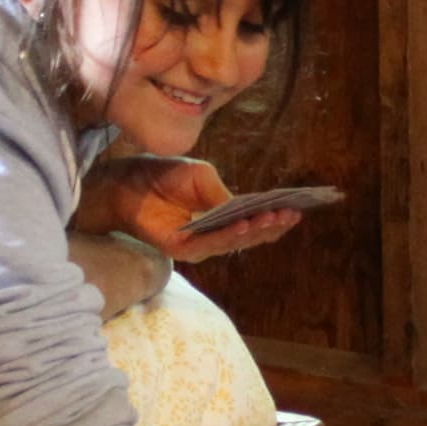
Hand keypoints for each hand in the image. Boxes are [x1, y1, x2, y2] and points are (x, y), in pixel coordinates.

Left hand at [73, 151, 306, 263]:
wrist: (128, 182)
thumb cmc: (164, 176)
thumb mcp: (202, 177)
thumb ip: (222, 194)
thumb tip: (243, 208)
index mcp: (222, 218)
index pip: (255, 222)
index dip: (276, 217)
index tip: (298, 208)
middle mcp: (214, 235)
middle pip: (250, 236)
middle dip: (272, 225)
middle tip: (290, 214)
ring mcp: (199, 245)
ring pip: (234, 242)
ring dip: (255, 230)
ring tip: (272, 218)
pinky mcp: (182, 249)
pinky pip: (210, 244)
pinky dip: (229, 235)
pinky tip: (244, 224)